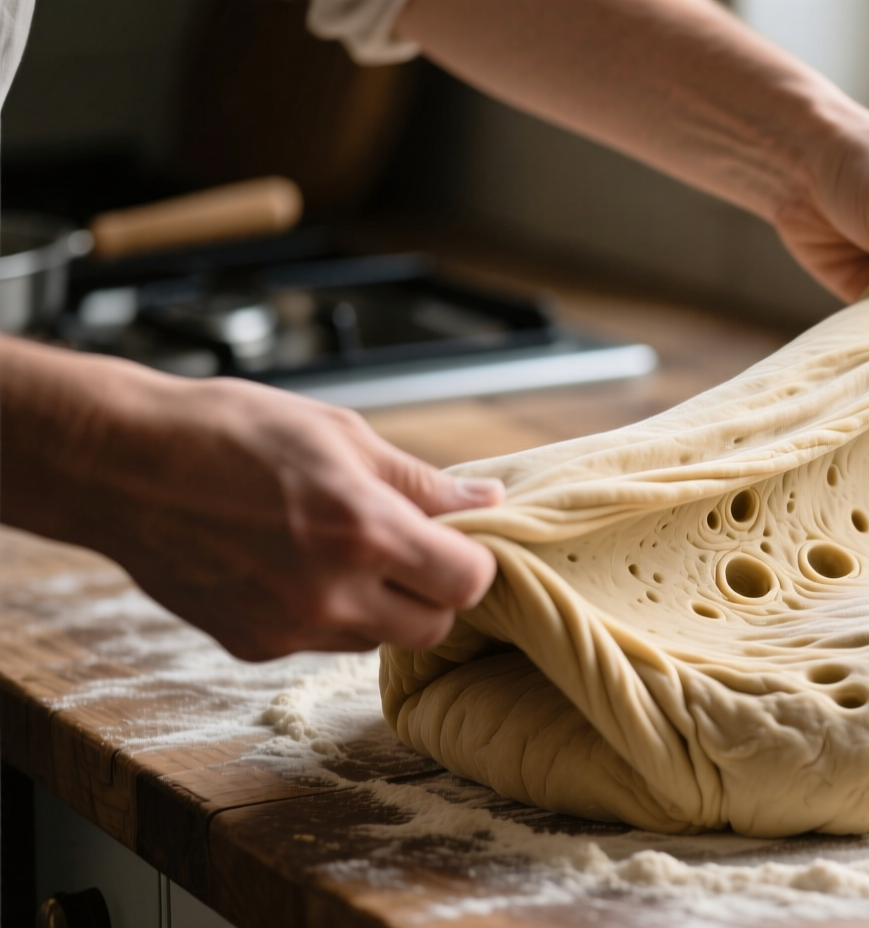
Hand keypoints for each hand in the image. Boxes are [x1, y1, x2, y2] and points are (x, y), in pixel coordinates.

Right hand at [1, 341, 501, 660]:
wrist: (120, 463)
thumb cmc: (228, 432)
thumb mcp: (340, 435)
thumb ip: (420, 481)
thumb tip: (486, 500)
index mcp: (365, 531)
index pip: (468, 583)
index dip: (471, 562)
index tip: (457, 541)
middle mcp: (332, 592)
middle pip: (432, 628)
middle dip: (433, 593)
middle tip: (408, 550)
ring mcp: (288, 627)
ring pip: (376, 640)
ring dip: (380, 605)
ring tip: (339, 550)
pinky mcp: (251, 645)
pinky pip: (319, 643)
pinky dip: (325, 614)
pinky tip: (291, 566)